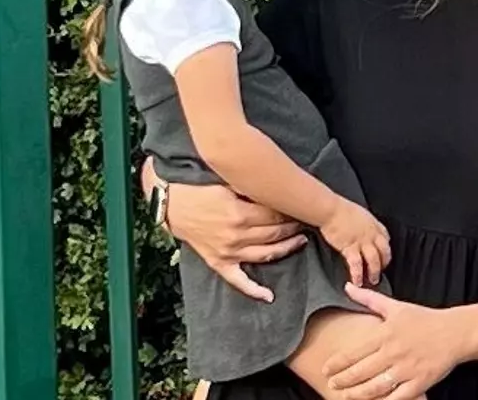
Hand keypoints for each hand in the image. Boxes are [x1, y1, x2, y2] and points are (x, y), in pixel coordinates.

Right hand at [163, 177, 307, 300]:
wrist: (171, 204)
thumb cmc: (198, 189)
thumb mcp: (227, 182)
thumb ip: (251, 189)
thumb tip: (276, 188)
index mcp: (239, 214)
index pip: (276, 215)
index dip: (292, 211)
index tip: (302, 207)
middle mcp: (236, 236)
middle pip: (275, 234)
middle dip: (294, 227)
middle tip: (306, 220)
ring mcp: (228, 252)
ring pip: (266, 254)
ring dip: (287, 249)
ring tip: (301, 241)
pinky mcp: (218, 262)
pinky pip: (238, 281)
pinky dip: (254, 290)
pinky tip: (269, 296)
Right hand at [318, 199, 391, 286]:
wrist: (331, 210)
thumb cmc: (342, 209)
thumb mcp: (360, 213)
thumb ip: (366, 224)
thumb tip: (366, 228)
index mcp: (374, 225)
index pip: (386, 239)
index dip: (385, 249)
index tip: (384, 256)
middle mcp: (371, 234)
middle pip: (384, 252)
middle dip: (384, 263)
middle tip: (381, 272)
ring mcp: (362, 242)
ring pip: (374, 260)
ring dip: (374, 272)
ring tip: (373, 281)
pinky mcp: (350, 248)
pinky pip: (357, 264)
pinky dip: (358, 274)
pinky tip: (357, 281)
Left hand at [323, 283, 464, 398]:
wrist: (456, 332)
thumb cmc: (424, 319)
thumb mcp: (396, 306)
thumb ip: (369, 299)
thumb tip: (347, 286)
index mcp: (386, 334)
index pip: (355, 352)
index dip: (337, 363)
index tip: (325, 368)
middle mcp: (394, 352)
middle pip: (361, 372)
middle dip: (343, 380)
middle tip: (331, 384)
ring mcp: (407, 369)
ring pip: (376, 387)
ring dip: (357, 394)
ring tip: (345, 396)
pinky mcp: (420, 383)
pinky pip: (398, 398)